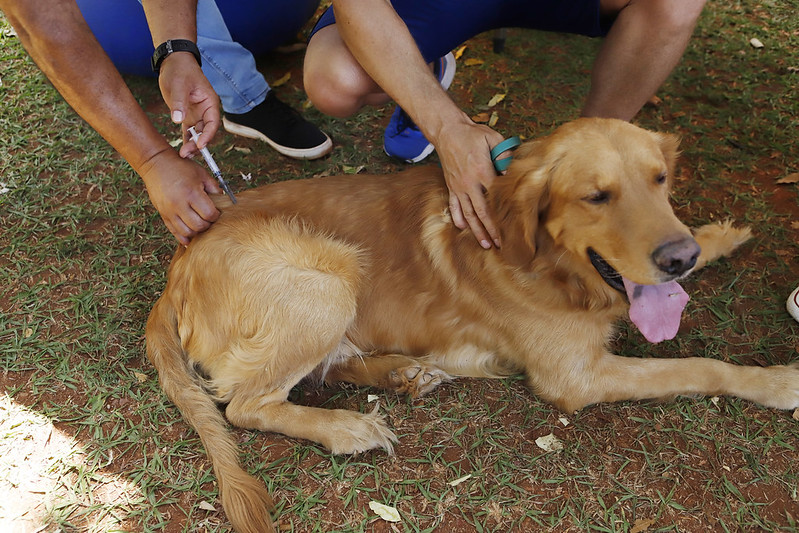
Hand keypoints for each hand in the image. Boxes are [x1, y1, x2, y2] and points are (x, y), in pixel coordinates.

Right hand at [140, 149, 221, 244]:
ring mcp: (169, 211)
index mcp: (191, 193)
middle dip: (208, 224)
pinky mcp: (163, 215)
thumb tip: (225, 202)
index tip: (216, 212)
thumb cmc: (181, 167)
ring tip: (200, 223)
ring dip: (197, 231)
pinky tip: (191, 236)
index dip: (216, 215)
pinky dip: (184, 237)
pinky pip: (174, 232)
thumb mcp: (202, 174)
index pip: (209, 214)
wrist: (156, 164)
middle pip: (199, 226)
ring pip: (187, 232)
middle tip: (209, 218)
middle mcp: (179, 204)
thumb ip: (215, 188)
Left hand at [157, 52, 220, 156]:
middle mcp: (205, 111)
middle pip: (205, 132)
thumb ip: (179, 103)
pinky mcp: (186, 115)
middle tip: (187, 153)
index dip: (208, 135)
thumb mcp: (179, 85)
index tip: (200, 145)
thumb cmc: (180, 70)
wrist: (173, 62)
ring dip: (192, 145)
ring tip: (184, 155)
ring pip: (197, 134)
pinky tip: (182, 150)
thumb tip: (177, 120)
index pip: (213, 123)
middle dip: (198, 144)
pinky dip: (186, 140)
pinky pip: (188, 131)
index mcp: (210, 102)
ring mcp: (196, 114)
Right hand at [434, 119, 504, 248]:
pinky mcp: (451, 186)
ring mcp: (458, 186)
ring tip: (485, 244)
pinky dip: (458, 218)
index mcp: (481, 170)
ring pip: (468, 213)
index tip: (512, 227)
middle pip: (482, 211)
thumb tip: (514, 173)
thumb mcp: (492, 138)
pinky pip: (454, 206)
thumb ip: (504, 155)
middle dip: (492, 230)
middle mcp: (468, 182)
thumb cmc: (472, 134)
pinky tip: (463, 229)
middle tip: (500, 244)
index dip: (503, 214)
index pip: (495, 198)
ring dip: (477, 230)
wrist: (447, 131)